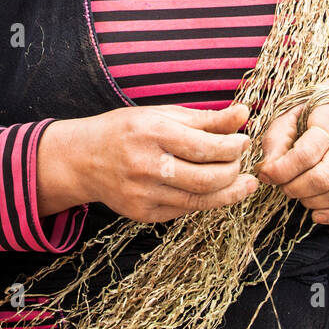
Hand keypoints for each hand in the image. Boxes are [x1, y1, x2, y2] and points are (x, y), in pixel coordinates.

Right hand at [37, 102, 259, 223]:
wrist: (84, 159)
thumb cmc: (127, 130)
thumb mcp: (162, 115)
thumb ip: (205, 119)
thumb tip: (243, 114)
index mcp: (152, 133)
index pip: (205, 147)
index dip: (233, 146)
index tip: (245, 141)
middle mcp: (146, 166)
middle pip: (207, 178)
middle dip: (234, 171)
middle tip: (242, 161)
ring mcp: (143, 194)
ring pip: (200, 201)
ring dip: (229, 191)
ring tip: (243, 181)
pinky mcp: (143, 214)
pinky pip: (185, 210)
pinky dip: (205, 200)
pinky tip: (213, 189)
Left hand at [256, 78, 328, 223]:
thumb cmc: (310, 118)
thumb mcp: (287, 120)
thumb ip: (275, 144)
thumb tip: (266, 172)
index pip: (308, 152)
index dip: (284, 170)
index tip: (267, 174)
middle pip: (323, 177)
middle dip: (295, 188)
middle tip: (283, 185)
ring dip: (311, 202)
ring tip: (298, 193)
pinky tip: (317, 215)